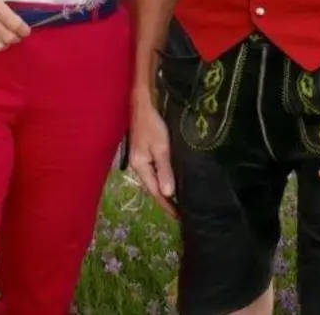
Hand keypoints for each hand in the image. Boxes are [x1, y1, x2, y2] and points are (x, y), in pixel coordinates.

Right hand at [126, 94, 176, 217]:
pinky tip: (171, 178)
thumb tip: (168, 194)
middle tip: (182, 210)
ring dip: (164, 188)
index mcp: (140, 166)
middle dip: (165, 199)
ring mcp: (140, 156)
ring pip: (153, 177)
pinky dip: (163, 176)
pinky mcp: (145, 149)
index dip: (166, 204)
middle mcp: (138, 164)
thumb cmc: (152, 124)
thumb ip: (164, 170)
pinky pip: (154, 168)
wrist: (143, 102)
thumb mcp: (161, 148)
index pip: (154, 191)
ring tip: (178, 198)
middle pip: (152, 186)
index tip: (179, 216)